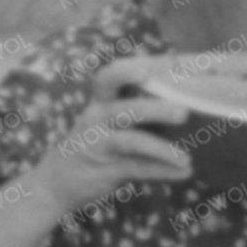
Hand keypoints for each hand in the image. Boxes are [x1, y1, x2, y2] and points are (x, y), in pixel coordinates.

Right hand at [32, 61, 196, 215]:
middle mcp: (97, 118)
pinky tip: (185, 172)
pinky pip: (136, 169)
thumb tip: (189, 104)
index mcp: (101, 101)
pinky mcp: (105, 169)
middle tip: (184, 112)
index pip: (111, 77)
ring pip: (131, 141)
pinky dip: (162, 171)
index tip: (161, 63)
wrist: (57, 182)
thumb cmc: (97, 144)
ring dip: (161, 149)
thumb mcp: (112, 122)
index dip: (131, 70)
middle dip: (155, 109)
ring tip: (186, 158)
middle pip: (124, 108)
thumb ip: (143, 112)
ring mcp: (99, 144)